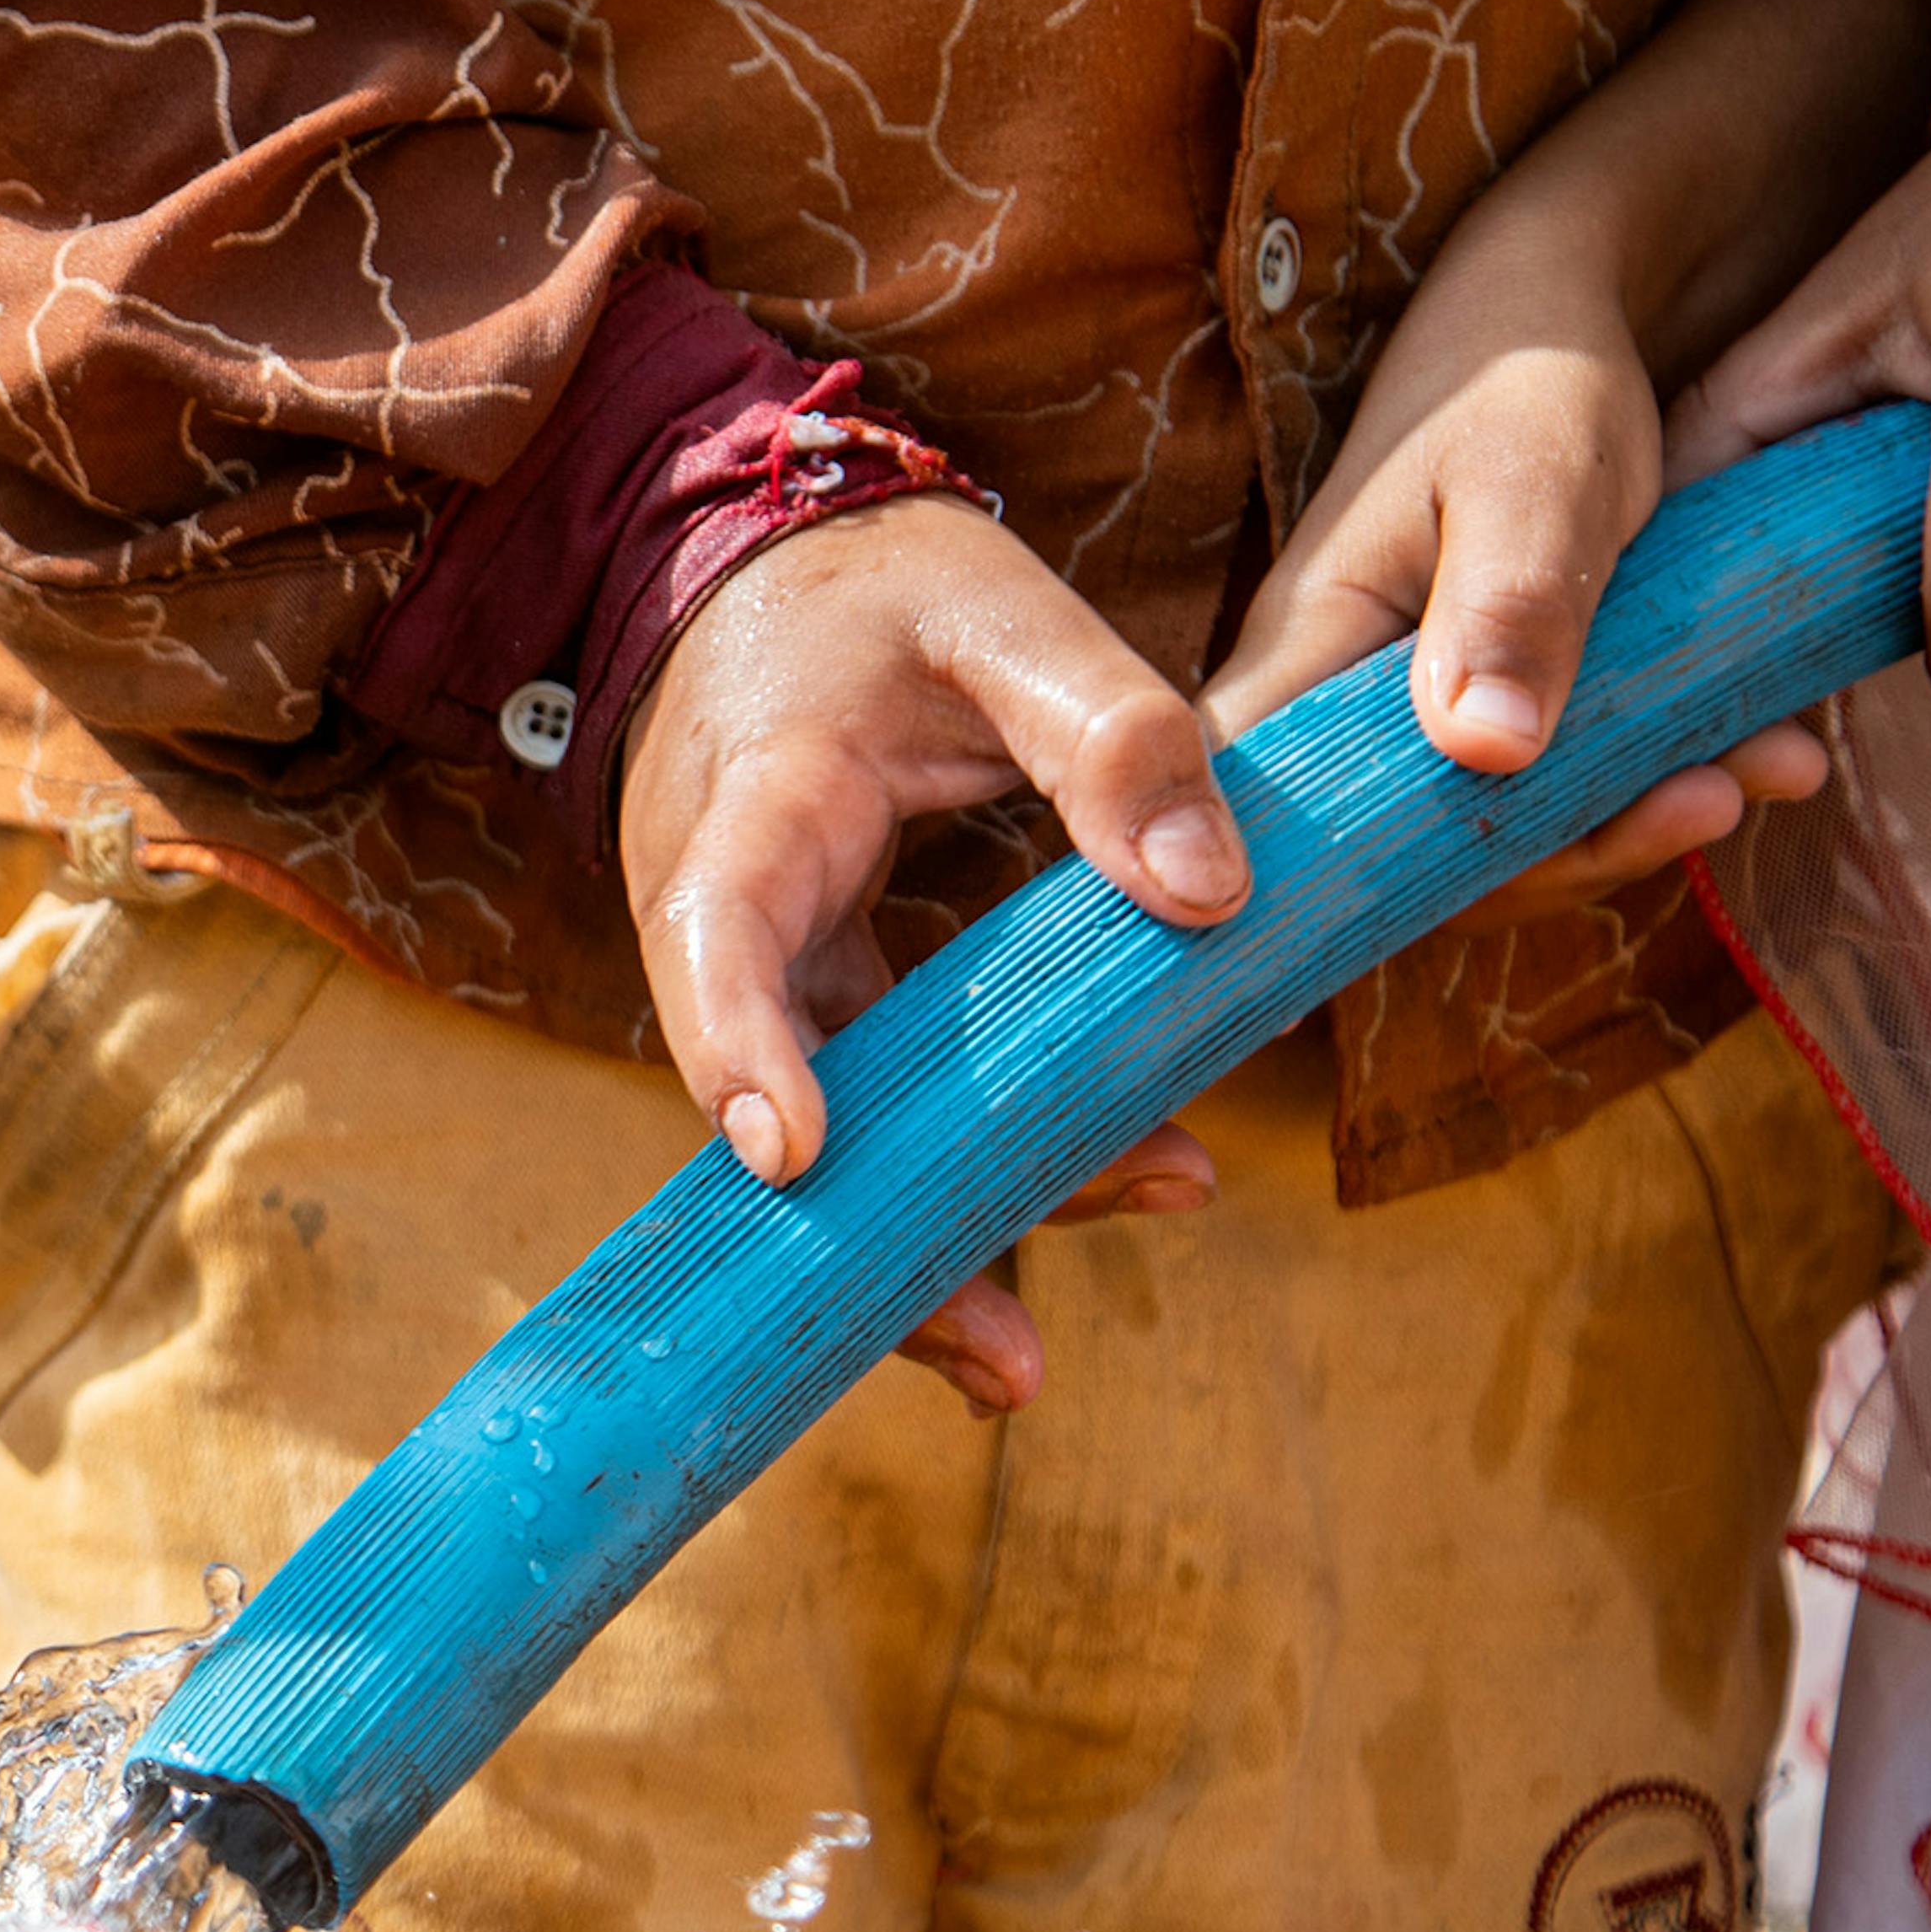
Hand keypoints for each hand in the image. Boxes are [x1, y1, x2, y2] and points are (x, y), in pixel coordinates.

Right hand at [610, 502, 1227, 1414]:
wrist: (766, 569)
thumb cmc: (881, 588)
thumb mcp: (1007, 617)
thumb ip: (1113, 737)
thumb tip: (1213, 905)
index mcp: (756, 800)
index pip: (721, 933)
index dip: (745, 1048)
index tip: (795, 1155)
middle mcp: (717, 904)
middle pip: (777, 1089)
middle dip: (878, 1223)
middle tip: (1009, 1352)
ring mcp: (753, 964)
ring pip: (826, 1122)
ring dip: (923, 1230)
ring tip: (1026, 1361)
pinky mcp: (799, 991)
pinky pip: (862, 1099)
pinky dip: (944, 1173)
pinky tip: (1053, 1229)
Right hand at [1198, 215, 1822, 932]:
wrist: (1558, 324)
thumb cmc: (1522, 382)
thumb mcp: (1530, 477)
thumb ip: (1509, 606)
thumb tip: (1486, 751)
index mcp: (1303, 651)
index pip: (1255, 815)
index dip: (1301, 897)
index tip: (1427, 919)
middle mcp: (1336, 707)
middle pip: (1394, 860)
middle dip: (1557, 861)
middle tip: (1701, 806)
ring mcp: (1413, 721)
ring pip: (1492, 839)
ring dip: (1630, 825)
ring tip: (1758, 772)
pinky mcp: (1484, 718)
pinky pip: (1556, 794)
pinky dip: (1656, 787)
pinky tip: (1761, 755)